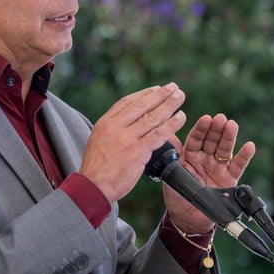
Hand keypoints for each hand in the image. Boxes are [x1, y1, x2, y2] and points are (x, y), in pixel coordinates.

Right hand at [79, 83, 186, 201]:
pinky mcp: (138, 151)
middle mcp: (116, 126)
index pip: (127, 102)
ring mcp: (127, 138)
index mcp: (105, 122)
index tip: (156, 89)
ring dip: (169, 105)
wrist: (92, 186)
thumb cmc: (96, 167)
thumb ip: (113, 129)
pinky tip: (180, 118)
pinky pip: (158, 134)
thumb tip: (128, 121)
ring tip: (180, 97)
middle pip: (142, 105)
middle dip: (160, 94)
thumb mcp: (98, 140)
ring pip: (153, 117)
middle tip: (174, 87)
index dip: (144, 94)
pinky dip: (171, 124)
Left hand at [164, 113, 255, 233]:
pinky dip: (244, 156)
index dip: (201, 128)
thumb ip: (172, 158)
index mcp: (190, 155)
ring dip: (229, 137)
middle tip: (221, 119)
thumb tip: (169, 138)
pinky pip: (238, 166)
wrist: (187, 219)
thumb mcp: (170, 176)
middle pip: (212, 140)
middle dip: (216, 129)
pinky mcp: (230, 179)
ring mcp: (218, 167)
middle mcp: (205, 158)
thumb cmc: (176, 197)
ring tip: (232, 126)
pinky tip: (249, 146)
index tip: (206, 119)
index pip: (196, 138)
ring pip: (225, 149)